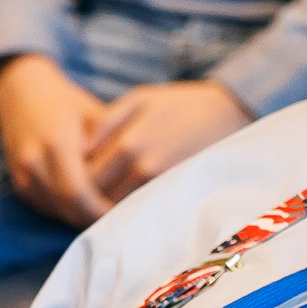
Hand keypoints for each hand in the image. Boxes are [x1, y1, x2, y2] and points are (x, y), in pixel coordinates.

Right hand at [0, 55, 113, 225]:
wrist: (22, 95)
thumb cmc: (68, 104)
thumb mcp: (95, 115)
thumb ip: (112, 143)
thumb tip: (138, 173)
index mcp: (56, 144)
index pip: (78, 191)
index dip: (100, 208)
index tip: (125, 213)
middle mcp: (33, 162)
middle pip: (65, 207)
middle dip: (93, 218)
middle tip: (120, 221)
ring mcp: (21, 174)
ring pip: (53, 211)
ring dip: (79, 218)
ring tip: (107, 217)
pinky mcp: (17, 182)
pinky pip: (43, 207)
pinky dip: (65, 212)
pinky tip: (87, 209)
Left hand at [85, 79, 251, 200]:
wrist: (232, 111)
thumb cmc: (183, 103)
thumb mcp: (139, 99)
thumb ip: (105, 124)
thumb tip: (80, 151)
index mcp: (127, 144)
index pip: (84, 177)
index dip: (74, 178)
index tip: (73, 174)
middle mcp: (142, 169)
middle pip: (98, 197)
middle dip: (87, 196)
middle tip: (83, 190)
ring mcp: (163, 184)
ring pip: (119, 207)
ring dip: (108, 204)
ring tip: (106, 195)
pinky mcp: (178, 192)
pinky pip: (143, 208)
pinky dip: (131, 206)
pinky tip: (132, 197)